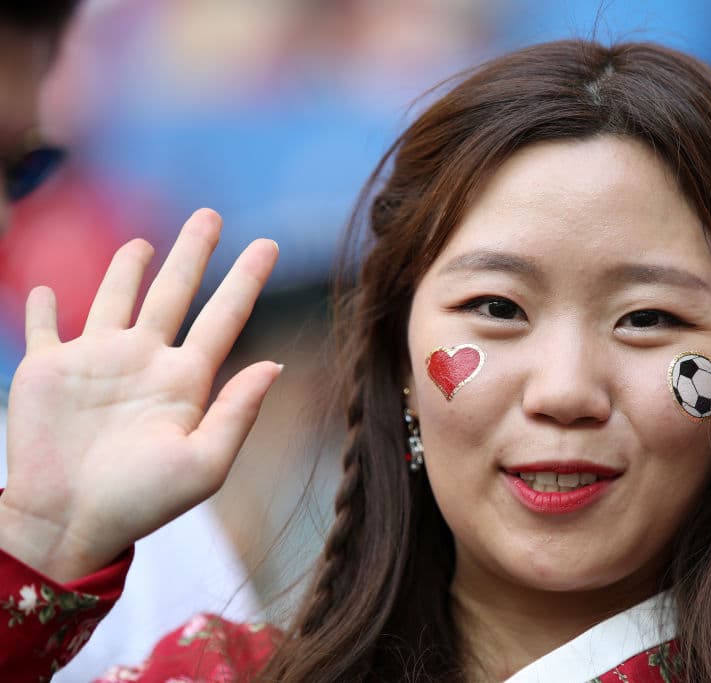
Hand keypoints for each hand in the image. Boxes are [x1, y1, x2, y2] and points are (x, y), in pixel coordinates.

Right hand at [0, 209, 280, 582]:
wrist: (69, 524)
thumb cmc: (141, 502)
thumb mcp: (203, 463)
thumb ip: (238, 412)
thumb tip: (276, 364)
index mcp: (185, 381)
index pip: (223, 317)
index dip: (245, 280)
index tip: (267, 244)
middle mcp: (145, 362)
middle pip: (175, 292)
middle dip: (192, 252)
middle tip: (209, 215)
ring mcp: (96, 362)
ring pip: (116, 297)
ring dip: (127, 268)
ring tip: (143, 242)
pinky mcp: (48, 370)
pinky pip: (45, 327)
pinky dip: (43, 305)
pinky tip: (47, 288)